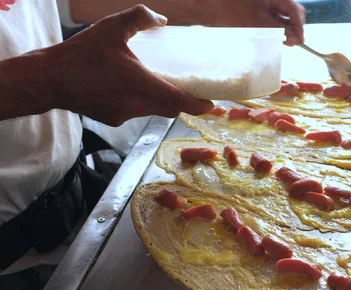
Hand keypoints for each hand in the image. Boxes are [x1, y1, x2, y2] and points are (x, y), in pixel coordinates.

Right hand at [48, 5, 213, 126]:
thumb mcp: (111, 27)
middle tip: (191, 89)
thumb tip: (161, 20)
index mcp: (142, 86)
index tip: (211, 103)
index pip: (181, 103)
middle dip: (183, 102)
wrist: (47, 80)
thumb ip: (139, 18)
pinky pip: (135, 112)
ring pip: (153, 110)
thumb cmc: (80, 54)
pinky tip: (128, 87)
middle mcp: (136, 105)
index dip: (200, 105)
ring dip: (160, 100)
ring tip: (157, 81)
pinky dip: (140, 101)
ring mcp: (124, 115)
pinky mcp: (113, 119)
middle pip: (170, 109)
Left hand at [205, 0, 305, 45]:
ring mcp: (265, 4)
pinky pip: (274, 19)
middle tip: (290, 43)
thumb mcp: (257, 22)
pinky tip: (275, 37)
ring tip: (284, 42)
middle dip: (294, 27)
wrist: (207, 9)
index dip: (299, 25)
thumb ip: (278, 28)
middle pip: (291, 11)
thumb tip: (296, 38)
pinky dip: (276, 28)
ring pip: (283, 16)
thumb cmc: (230, 12)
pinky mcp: (259, 10)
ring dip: (286, 29)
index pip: (294, 9)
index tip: (299, 41)